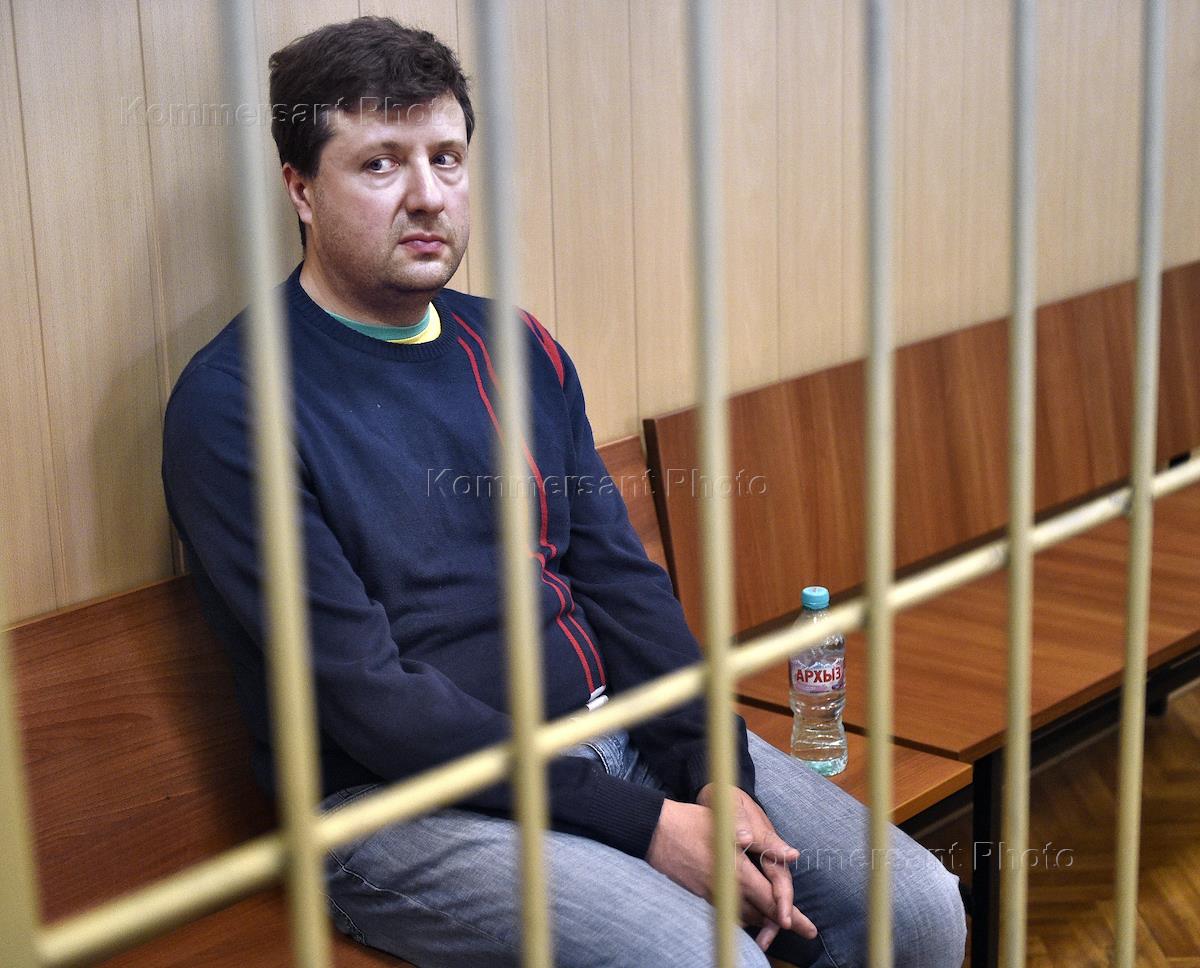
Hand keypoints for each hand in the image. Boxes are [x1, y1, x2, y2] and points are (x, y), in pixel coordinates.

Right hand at [646, 798, 817, 950]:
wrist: (653, 832)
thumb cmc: (690, 823)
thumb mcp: (724, 824)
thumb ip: (760, 841)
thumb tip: (790, 854)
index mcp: (736, 873)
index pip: (770, 901)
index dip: (791, 916)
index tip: (810, 930)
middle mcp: (725, 889)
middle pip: (760, 914)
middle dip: (782, 923)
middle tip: (805, 932)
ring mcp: (711, 894)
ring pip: (744, 916)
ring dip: (762, 921)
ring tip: (778, 925)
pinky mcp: (700, 894)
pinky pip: (727, 912)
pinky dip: (742, 917)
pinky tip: (747, 914)